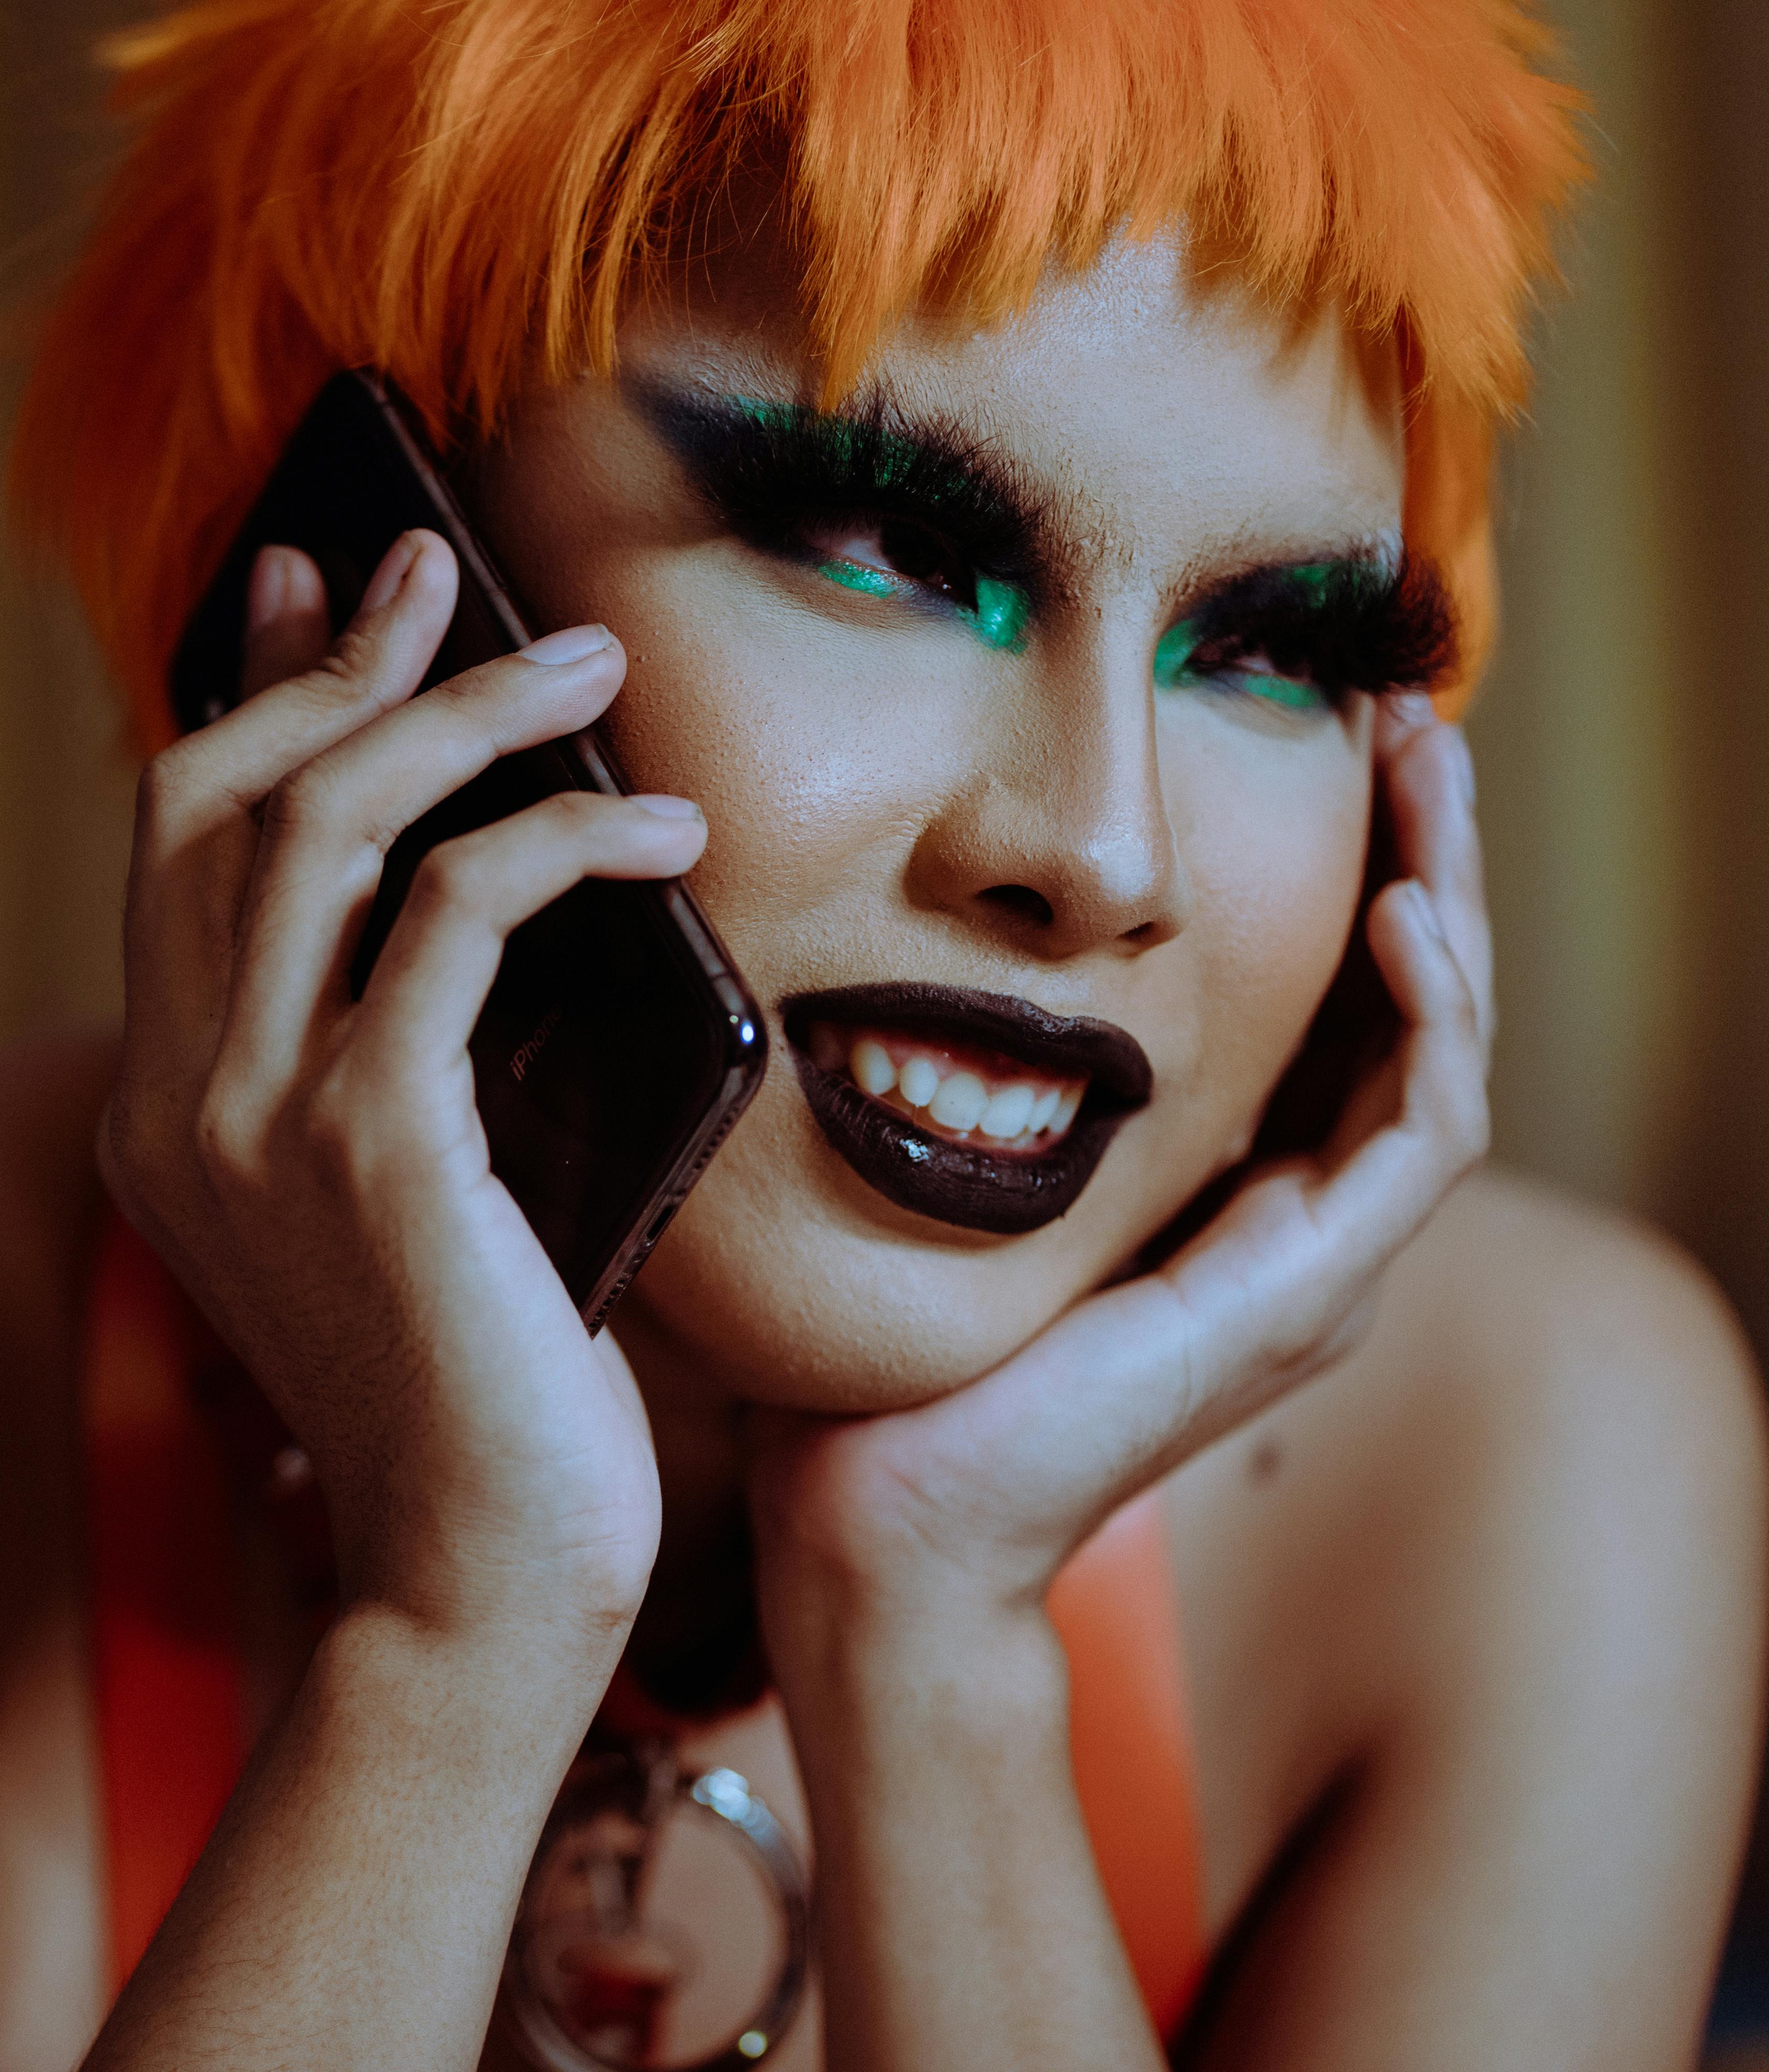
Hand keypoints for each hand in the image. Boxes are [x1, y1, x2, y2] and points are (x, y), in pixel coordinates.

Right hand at [102, 533, 708, 1645]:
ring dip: (461, 715)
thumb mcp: (405, 1194)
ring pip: (326, 826)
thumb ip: (388, 1054)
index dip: (248, 697)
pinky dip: (560, 842)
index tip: (317, 590)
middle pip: (215, 798)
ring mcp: (251, 1119)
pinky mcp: (369, 1145)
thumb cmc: (474, 1389)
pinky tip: (662, 834)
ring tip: (587, 662)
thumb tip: (469, 889)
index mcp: (160, 1107)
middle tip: (443, 574)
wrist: (477, 1581)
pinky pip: (456, 917)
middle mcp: (171, 1097)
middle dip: (334, 664)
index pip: (174, 844)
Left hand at [746, 693, 1492, 1637]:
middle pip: (1403, 1003)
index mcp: (1215, 1186)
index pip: (1322, 1002)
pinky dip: (1432, 1016)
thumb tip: (902, 930)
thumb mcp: (941, 1162)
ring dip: (1447, 897)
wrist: (876, 1502)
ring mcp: (1312, 1262)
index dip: (1336, 869)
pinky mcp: (1309, 1292)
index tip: (1313, 741)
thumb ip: (974, 1071)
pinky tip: (1401, 913)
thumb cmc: (881, 1345)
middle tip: (1403, 717)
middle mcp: (1286, 1219)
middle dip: (1416, 851)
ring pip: (1441, 1043)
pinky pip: (1424, 1130)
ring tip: (1423, 768)